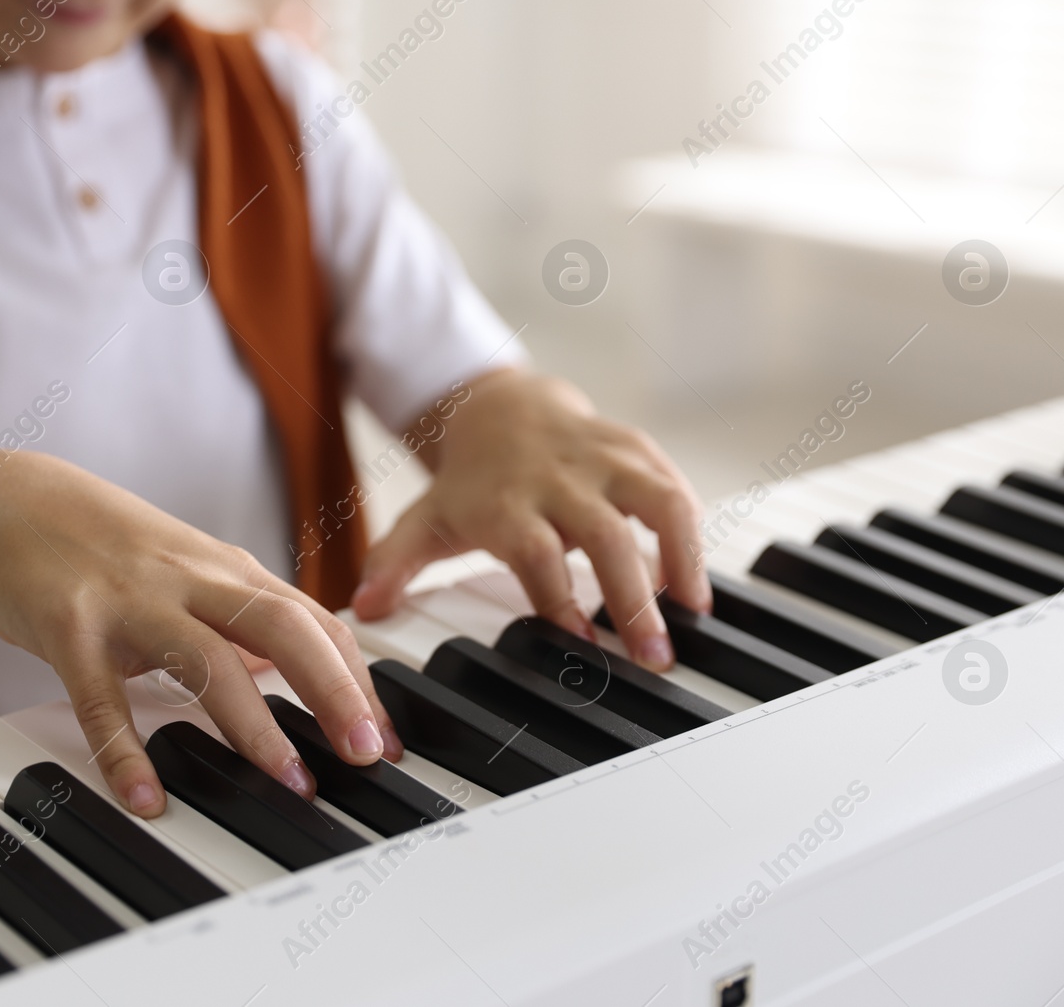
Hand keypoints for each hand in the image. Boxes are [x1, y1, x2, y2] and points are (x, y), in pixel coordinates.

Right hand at [0, 452, 400, 817]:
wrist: (7, 503)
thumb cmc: (106, 546)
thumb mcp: (189, 574)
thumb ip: (241, 619)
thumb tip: (293, 670)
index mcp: (227, 572)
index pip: (313, 621)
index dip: (356, 680)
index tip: (382, 740)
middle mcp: (191, 581)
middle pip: (284, 628)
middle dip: (333, 691)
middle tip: (362, 755)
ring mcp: (132, 601)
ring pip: (208, 660)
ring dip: (255, 727)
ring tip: (288, 783)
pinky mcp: (71, 626)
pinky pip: (103, 699)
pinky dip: (127, 753)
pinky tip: (147, 799)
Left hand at [352, 370, 709, 668]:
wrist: (502, 408)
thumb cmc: (469, 483)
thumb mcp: (426, 519)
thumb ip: (395, 564)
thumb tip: (365, 609)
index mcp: (505, 500)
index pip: (535, 549)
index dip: (559, 595)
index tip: (582, 641)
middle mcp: (558, 477)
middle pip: (603, 534)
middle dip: (632, 597)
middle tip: (653, 656)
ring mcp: (602, 459)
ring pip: (656, 501)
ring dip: (681, 558)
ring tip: (695, 616)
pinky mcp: (636, 448)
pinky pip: (674, 486)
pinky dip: (693, 534)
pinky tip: (698, 584)